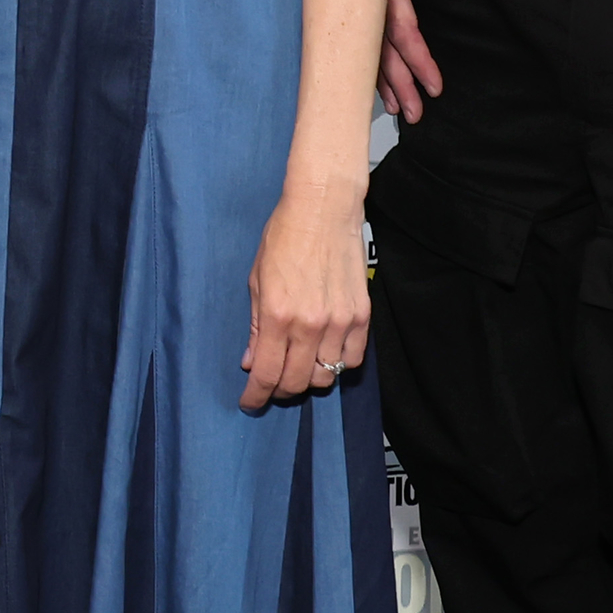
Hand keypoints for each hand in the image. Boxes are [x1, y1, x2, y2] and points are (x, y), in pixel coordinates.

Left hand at [242, 187, 369, 411]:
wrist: (323, 209)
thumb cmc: (284, 237)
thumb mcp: (257, 280)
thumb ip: (256, 327)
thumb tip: (251, 362)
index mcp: (278, 315)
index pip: (267, 374)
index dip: (256, 396)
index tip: (250, 402)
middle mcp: (310, 324)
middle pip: (297, 382)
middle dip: (280, 390)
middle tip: (272, 385)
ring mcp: (340, 322)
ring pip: (326, 375)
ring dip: (310, 377)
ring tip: (300, 366)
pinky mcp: (362, 315)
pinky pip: (353, 359)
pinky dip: (338, 363)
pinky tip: (326, 353)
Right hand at [379, 0, 441, 120]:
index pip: (401, 26)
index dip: (416, 59)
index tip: (433, 84)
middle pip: (379, 46)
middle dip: (399, 82)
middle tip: (416, 112)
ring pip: (367, 43)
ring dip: (383, 77)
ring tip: (399, 106)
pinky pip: (363, 29)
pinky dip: (371, 57)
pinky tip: (380, 79)